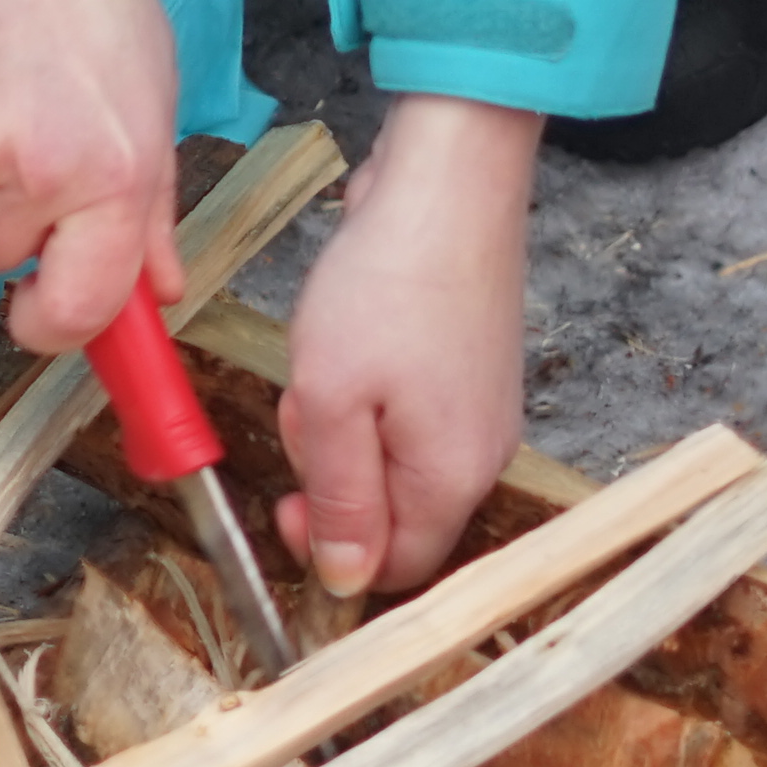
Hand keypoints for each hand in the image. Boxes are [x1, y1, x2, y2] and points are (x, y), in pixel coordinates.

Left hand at [273, 94, 533, 594]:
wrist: (446, 187)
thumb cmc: (386, 287)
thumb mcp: (332, 401)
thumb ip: (340, 497)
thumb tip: (346, 579)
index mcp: (452, 479)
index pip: (397, 568)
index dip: (334, 555)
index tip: (284, 506)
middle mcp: (481, 456)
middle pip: (393, 515)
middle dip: (331, 476)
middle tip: (304, 409)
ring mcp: (480, 413)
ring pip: (391, 461)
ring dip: (339, 428)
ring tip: (323, 364)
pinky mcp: (468, 373)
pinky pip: (402, 417)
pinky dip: (360, 393)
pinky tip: (347, 343)